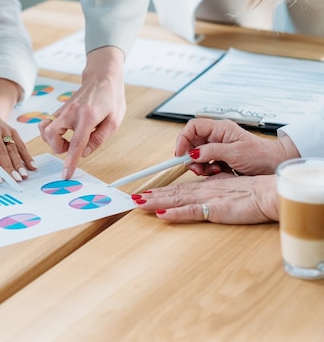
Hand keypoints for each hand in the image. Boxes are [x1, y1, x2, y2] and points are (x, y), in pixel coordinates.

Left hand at [0, 112, 35, 181]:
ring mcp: (5, 129)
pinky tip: (32, 166)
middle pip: (1, 151)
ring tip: (23, 176)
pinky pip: (21, 145)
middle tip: (13, 179)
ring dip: (19, 164)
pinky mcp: (13, 131)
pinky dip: (27, 156)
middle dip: (8, 166)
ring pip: (12, 149)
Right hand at [39, 46, 125, 178]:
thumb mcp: (114, 121)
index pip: (75, 143)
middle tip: (70, 147)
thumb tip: (84, 152)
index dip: (70, 161)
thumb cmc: (110, 98)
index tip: (65, 174)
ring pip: (44, 128)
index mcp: (88, 117)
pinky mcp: (59, 110)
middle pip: (49, 134)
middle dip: (57, 147)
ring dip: (52, 141)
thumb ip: (99, 139)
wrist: (102, 77)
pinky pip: (47, 124)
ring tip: (67, 141)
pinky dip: (52, 133)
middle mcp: (71, 112)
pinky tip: (65, 133)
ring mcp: (63, 110)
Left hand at [132, 173, 278, 223]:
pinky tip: (162, 214)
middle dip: (150, 196)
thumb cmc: (253, 194)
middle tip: (132, 198)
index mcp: (205, 187)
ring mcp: (208, 199)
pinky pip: (192, 211)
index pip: (177, 189)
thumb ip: (213, 194)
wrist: (270, 193)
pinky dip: (176, 212)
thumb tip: (200, 198)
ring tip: (138, 202)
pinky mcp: (215, 210)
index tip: (144, 193)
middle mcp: (202, 191)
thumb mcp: (228, 191)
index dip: (159, 191)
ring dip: (156, 201)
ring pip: (176, 199)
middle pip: (171, 193)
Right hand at [175, 118, 299, 175]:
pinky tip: (217, 172)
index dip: (183, 139)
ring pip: (196, 154)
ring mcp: (217, 147)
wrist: (275, 165)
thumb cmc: (261, 155)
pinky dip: (206, 169)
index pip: (193, 127)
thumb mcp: (236, 153)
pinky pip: (204, 163)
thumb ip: (212, 151)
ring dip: (199, 165)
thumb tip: (193, 153)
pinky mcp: (219, 157)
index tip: (180, 153)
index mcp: (220, 128)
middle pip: (192, 142)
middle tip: (196, 167)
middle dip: (191, 156)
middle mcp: (217, 136)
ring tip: (212, 171)